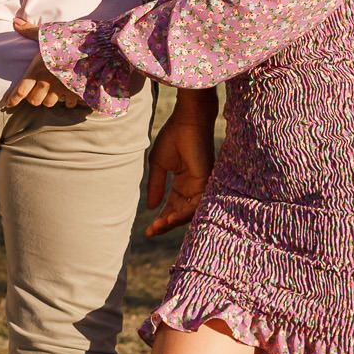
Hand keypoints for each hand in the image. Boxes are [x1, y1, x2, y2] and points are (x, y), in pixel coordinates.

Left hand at [1, 14, 86, 111]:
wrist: (92, 47)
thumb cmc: (67, 39)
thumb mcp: (47, 33)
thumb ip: (30, 31)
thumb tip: (15, 22)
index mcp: (37, 70)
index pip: (21, 91)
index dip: (13, 100)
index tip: (8, 104)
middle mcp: (47, 83)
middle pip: (34, 101)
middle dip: (33, 98)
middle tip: (35, 91)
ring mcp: (62, 89)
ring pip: (49, 103)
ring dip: (48, 99)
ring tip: (50, 92)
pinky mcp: (76, 92)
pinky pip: (68, 104)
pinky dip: (66, 101)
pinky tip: (67, 95)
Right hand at [144, 89, 215, 236]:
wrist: (187, 120)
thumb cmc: (174, 137)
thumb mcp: (158, 164)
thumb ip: (155, 185)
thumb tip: (151, 207)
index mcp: (183, 184)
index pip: (172, 207)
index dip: (161, 220)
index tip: (147, 232)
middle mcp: (193, 188)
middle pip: (180, 214)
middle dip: (165, 224)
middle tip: (151, 231)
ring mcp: (201, 186)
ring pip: (189, 213)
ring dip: (173, 222)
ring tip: (159, 226)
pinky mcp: (206, 182)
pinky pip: (196, 204)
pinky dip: (183, 213)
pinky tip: (170, 217)